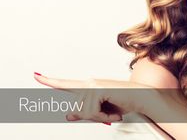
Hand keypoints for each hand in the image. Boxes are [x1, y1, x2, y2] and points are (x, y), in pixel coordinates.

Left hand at [34, 72, 152, 123]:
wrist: (143, 99)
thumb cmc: (124, 103)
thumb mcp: (102, 111)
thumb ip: (85, 112)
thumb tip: (68, 115)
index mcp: (88, 86)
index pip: (66, 85)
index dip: (49, 81)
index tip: (36, 76)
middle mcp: (89, 83)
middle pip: (78, 110)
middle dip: (94, 117)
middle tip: (110, 113)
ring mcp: (93, 85)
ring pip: (85, 112)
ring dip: (100, 117)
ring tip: (113, 111)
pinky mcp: (98, 89)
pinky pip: (92, 111)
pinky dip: (103, 116)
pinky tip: (115, 112)